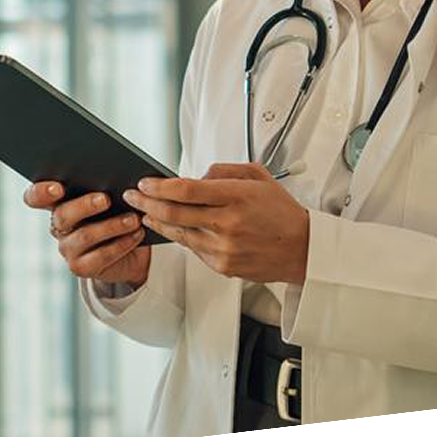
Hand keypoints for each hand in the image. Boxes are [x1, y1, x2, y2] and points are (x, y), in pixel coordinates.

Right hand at [23, 181, 150, 287]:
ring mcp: (67, 248)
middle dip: (84, 206)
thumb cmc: (117, 212)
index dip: (41, 192)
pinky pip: (100, 256)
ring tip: (133, 218)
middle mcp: (59, 226)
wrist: (130, 247)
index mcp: (58, 203)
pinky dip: (121, 244)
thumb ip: (104, 183)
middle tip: (106, 199)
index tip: (58, 188)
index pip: (35, 197)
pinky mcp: (81, 267)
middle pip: (62, 215)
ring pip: (84, 236)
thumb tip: (116, 171)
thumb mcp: (110, 194)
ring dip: (111, 226)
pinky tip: (136, 234)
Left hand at [123, 162, 309, 284]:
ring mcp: (224, 248)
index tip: (145, 182)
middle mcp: (228, 223)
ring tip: (144, 211)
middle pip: (175, 212)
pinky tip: (170, 226)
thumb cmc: (281, 211)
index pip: (187, 190)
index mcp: (237, 197)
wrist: (302, 249)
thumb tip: (196, 176)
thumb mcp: (258, 176)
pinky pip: (192, 247)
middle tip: (133, 195)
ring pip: (178, 232)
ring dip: (156, 220)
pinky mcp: (222, 265)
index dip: (160, 186)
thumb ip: (224, 171)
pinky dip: (178, 235)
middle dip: (147, 202)